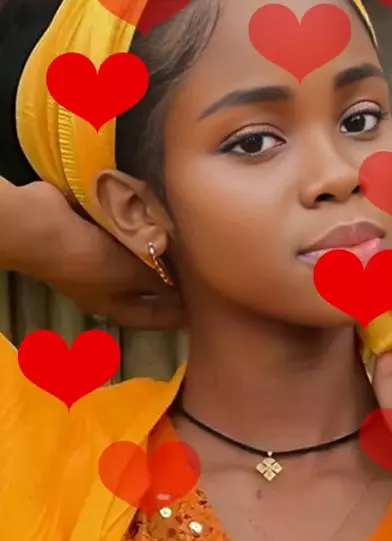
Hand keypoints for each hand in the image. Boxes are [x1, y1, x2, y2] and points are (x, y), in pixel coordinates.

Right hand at [12, 182, 185, 329]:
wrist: (44, 227)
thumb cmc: (89, 261)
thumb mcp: (130, 275)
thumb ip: (158, 279)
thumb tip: (180, 285)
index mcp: (112, 304)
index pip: (149, 317)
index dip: (173, 318)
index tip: (198, 314)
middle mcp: (105, 285)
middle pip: (143, 287)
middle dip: (167, 281)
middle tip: (198, 273)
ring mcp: (97, 257)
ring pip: (135, 259)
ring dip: (155, 252)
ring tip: (185, 245)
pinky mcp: (94, 231)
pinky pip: (126, 235)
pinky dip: (143, 231)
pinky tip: (161, 222)